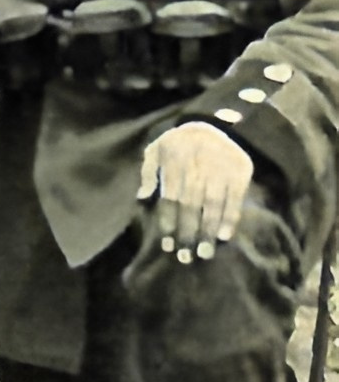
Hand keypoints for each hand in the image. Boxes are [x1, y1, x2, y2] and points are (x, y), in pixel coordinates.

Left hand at [137, 122, 252, 262]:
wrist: (217, 123)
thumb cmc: (180, 142)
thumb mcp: (157, 148)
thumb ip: (148, 172)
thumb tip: (142, 198)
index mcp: (174, 162)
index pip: (170, 198)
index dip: (168, 223)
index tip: (166, 245)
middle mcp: (197, 168)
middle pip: (190, 206)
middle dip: (187, 233)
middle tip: (185, 258)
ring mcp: (220, 171)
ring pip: (212, 206)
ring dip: (208, 231)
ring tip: (204, 253)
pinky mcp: (240, 173)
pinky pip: (235, 200)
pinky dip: (230, 218)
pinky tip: (224, 237)